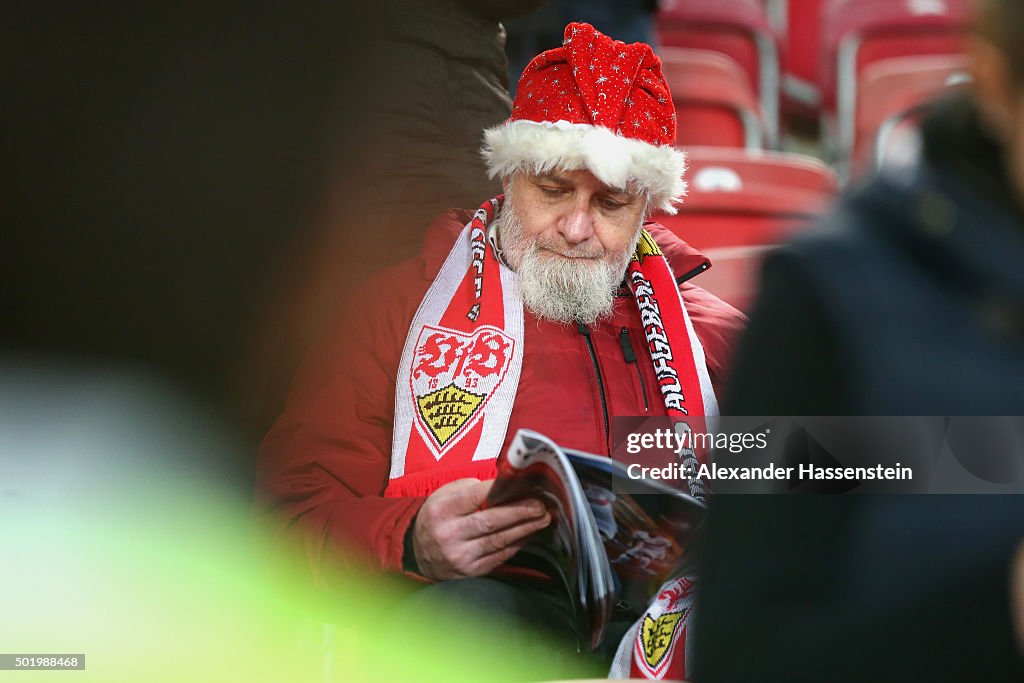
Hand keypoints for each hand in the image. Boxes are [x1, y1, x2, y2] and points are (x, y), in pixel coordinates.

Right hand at [411, 478, 550, 579]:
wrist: (417, 553)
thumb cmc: (437, 518)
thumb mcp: (443, 496)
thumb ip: (470, 488)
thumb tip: (502, 486)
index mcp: (441, 510)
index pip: (475, 496)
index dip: (500, 490)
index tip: (523, 485)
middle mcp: (449, 534)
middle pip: (491, 521)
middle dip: (520, 512)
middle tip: (540, 505)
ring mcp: (460, 555)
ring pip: (499, 540)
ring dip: (525, 528)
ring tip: (543, 518)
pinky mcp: (470, 571)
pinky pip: (499, 556)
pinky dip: (517, 543)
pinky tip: (529, 534)